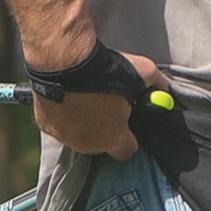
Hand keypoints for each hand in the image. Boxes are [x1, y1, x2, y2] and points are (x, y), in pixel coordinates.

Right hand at [29, 47, 160, 161]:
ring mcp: (64, 136)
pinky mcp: (45, 125)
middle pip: (100, 144)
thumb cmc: (105, 69)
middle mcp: (87, 144)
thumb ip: (157, 85)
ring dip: (82, 124)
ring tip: (85, 100)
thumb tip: (164, 90)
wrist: (63, 59)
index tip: (125, 124)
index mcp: (113, 138)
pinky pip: (59, 125)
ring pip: (78, 136)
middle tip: (104, 109)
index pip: (127, 151)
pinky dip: (63, 116)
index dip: (128, 137)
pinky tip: (68, 98)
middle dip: (104, 130)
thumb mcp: (142, 72)